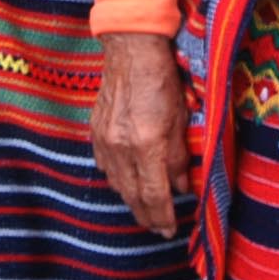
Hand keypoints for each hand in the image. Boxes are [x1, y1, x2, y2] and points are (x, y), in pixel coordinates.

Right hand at [92, 31, 194, 237]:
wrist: (130, 49)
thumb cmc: (162, 79)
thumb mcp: (181, 118)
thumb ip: (180, 157)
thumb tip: (183, 186)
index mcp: (146, 144)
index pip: (155, 194)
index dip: (163, 216)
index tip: (170, 230)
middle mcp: (121, 147)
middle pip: (133, 195)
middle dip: (147, 216)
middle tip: (158, 228)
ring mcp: (104, 140)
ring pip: (116, 184)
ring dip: (131, 200)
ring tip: (145, 210)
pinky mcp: (95, 131)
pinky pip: (104, 166)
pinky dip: (116, 179)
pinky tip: (125, 181)